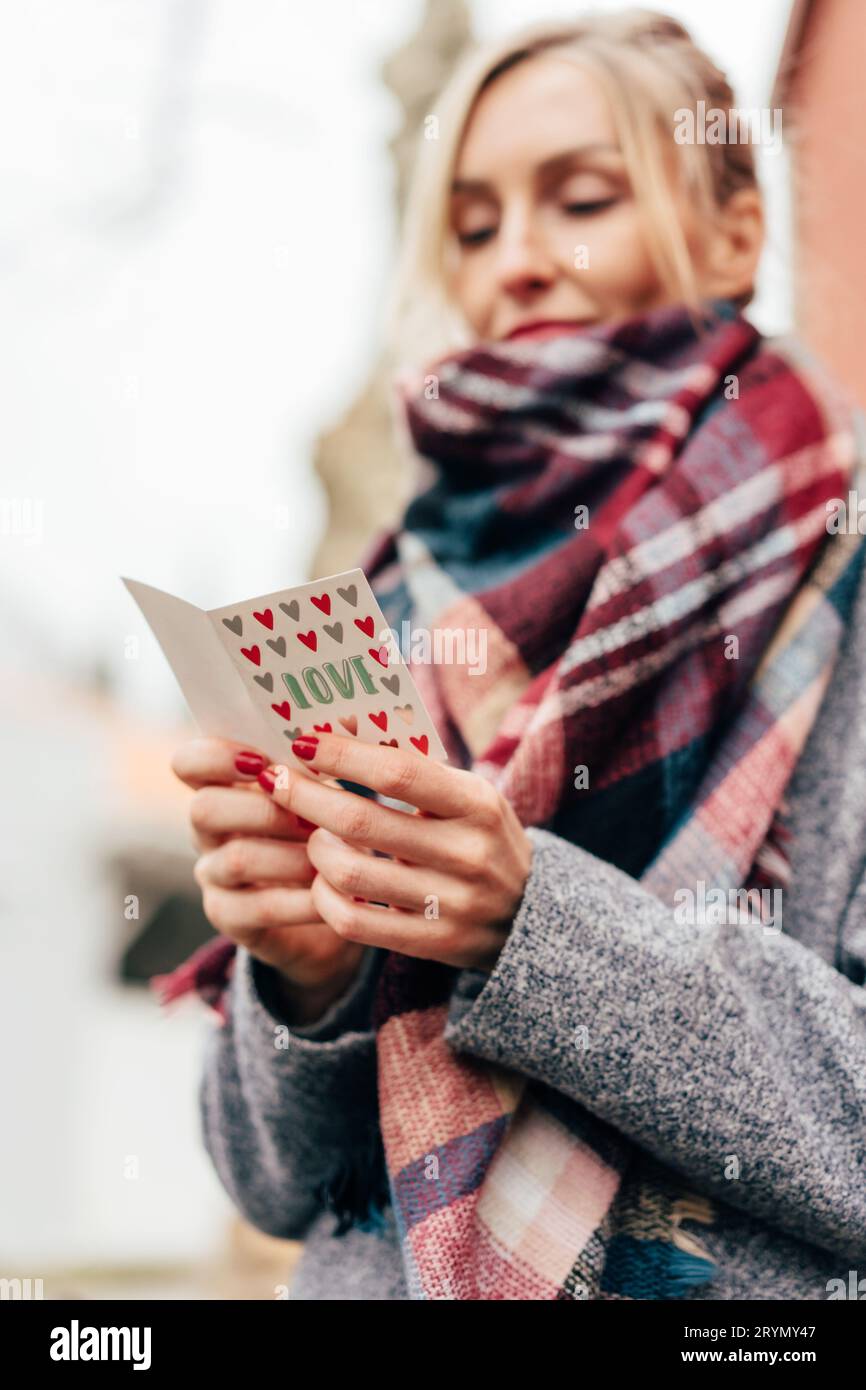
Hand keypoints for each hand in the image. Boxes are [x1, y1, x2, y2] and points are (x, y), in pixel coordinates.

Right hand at [170, 737, 365, 1018]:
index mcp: (223, 785)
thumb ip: (329, 754)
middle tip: (314, 813)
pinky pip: (259, 908)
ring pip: (237, 858)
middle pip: (203, 809)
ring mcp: (215, 876)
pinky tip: (334, 891)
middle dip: (263, 808)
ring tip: (335, 852)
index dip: (214, 757)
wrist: (338, 907)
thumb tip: (351, 714)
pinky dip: (302, 898)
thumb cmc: (333, 829)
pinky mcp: (232, 919)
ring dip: (291, 852)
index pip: (188, 763)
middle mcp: (208, 830)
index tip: (260, 761)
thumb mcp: (332, 789)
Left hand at [258, 731, 533, 972]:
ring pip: (349, 874)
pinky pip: (354, 922)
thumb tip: (339, 729)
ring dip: (314, 849)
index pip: (398, 773)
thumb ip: (415, 769)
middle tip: (275, 781)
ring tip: (311, 834)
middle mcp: (467, 854)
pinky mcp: (432, 944)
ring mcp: (451, 904)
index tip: (303, 743)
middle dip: (305, 797)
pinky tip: (323, 880)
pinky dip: (325, 897)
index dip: (343, 756)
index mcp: (478, 804)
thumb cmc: (483, 839)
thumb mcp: (470, 796)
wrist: (530, 917)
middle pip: (361, 822)